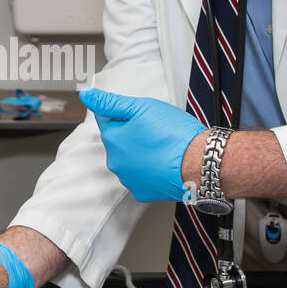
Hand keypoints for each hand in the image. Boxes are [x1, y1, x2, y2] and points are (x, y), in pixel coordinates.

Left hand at [79, 88, 205, 202]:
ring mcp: (128, 179)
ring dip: (142, 155)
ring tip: (163, 148)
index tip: (145, 119)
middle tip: (157, 133)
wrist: (199, 162)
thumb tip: (86, 95)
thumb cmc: (174, 134)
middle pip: (120, 143)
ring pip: (131, 161)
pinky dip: (150, 171)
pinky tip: (163, 164)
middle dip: (134, 137)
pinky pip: (142, 178)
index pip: (109, 122)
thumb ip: (110, 103)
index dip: (128, 117)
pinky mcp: (142, 192)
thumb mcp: (141, 107)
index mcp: (112, 139)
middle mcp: (116, 162)